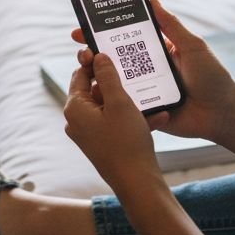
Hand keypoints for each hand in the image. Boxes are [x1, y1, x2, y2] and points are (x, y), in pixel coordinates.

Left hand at [64, 52, 162, 190]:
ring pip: (109, 107)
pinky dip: (133, 118)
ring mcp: (89, 134)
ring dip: (131, 101)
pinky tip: (159, 117)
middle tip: (135, 73)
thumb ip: (108, 76)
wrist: (137, 183)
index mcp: (75, 108)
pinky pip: (116, 123)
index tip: (112, 52)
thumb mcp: (119, 102)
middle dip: (118, 83)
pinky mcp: (102, 144)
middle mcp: (77, 121)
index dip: (95, 61)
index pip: (80, 74)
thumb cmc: (126, 142)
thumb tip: (98, 56)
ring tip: (152, 96)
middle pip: (95, 90)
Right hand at [71, 0, 234, 144]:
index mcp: (155, 52)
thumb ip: (171, 25)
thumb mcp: (192, 46)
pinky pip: (123, 107)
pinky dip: (110, 102)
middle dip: (92, 56)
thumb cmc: (213, 78)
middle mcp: (146, 71)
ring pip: (113, 84)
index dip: (102, 33)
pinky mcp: (144, 112)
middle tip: (81, 52)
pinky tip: (98, 97)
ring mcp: (144, 92)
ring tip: (86, 73)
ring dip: (97, 78)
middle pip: (113, 62)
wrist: (222, 114)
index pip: (123, 40)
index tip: (82, 29)